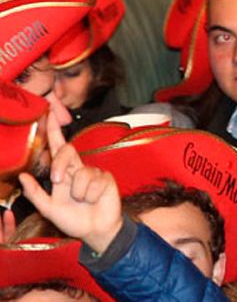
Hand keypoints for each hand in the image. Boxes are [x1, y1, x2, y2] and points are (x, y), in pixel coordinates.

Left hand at [18, 118, 122, 253]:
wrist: (96, 231)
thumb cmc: (73, 219)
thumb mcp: (49, 209)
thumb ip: (35, 193)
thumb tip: (22, 176)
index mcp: (64, 173)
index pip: (59, 148)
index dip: (54, 130)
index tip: (49, 112)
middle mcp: (78, 168)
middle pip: (67, 151)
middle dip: (60, 164)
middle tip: (59, 182)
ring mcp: (93, 172)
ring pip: (79, 173)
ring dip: (78, 192)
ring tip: (84, 201)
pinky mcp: (106, 178)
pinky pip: (93, 182)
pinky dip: (91, 195)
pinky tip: (94, 200)